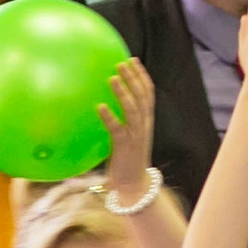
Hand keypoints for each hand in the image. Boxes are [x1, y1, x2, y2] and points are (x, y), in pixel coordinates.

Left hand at [102, 59, 155, 195]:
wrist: (134, 188)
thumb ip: (119, 123)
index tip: (133, 60)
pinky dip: (109, 117)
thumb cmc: (126, 164)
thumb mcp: (125, 139)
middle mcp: (143, 126)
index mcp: (145, 123)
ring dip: (123, 92)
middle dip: (134, 77)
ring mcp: (135, 136)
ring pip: (133, 109)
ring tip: (112, 77)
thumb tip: (100, 107)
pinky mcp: (125, 148)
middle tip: (122, 62)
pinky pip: (117, 129)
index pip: (147, 95)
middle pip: (142, 97)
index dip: (142, 76)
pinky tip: (100, 106)